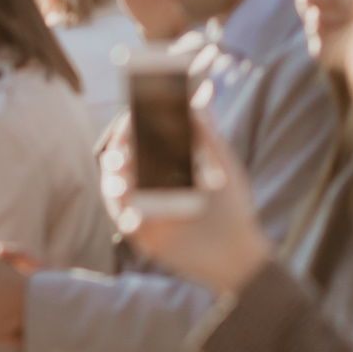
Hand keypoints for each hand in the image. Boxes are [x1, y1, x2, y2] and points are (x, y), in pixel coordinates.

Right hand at [101, 110, 272, 291]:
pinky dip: (125, 211)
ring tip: (120, 171)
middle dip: (118, 149)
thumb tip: (197, 98)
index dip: (132, 125)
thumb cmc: (233, 209)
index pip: (138, 139)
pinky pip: (124, 219)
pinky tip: (132, 206)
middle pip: (121, 161)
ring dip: (114, 178)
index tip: (132, 110)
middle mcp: (149, 187)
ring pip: (114, 188)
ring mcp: (143, 211)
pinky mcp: (142, 236)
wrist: (239, 253)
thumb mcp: (222, 165)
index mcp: (165, 167)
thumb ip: (207, 133)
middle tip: (121, 144)